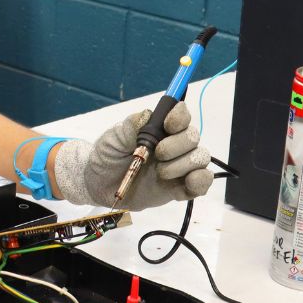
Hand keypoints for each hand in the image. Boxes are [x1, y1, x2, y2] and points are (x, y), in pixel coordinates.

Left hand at [52, 100, 212, 210]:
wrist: (99, 184)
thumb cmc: (107, 155)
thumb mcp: (113, 138)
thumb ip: (130, 126)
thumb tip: (148, 114)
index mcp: (160, 129)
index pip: (182, 115)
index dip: (180, 117)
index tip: (168, 125)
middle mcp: (174, 145)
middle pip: (193, 137)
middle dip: (177, 145)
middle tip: (157, 154)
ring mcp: (179, 166)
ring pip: (201, 158)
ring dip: (183, 164)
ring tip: (160, 173)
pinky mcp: (180, 187)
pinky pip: (202, 182)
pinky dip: (200, 182)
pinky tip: (185, 183)